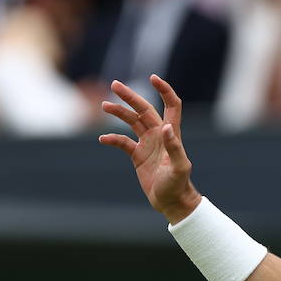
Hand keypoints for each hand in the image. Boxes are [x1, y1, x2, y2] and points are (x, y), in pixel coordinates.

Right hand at [98, 75, 200, 223]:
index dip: (164, 91)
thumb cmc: (178, 185)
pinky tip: (102, 140)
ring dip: (119, 113)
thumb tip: (166, 127)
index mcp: (172, 134)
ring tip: (104, 105)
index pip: (171, 106)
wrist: (172, 202)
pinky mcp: (138, 156)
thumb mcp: (178, 167)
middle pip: (144, 109)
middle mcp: (159, 135)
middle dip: (130, 97)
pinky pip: (122, 142)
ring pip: (132, 122)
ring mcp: (148, 144)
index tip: (153, 78)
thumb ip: (174, 147)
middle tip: (114, 85)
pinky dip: (112, 139)